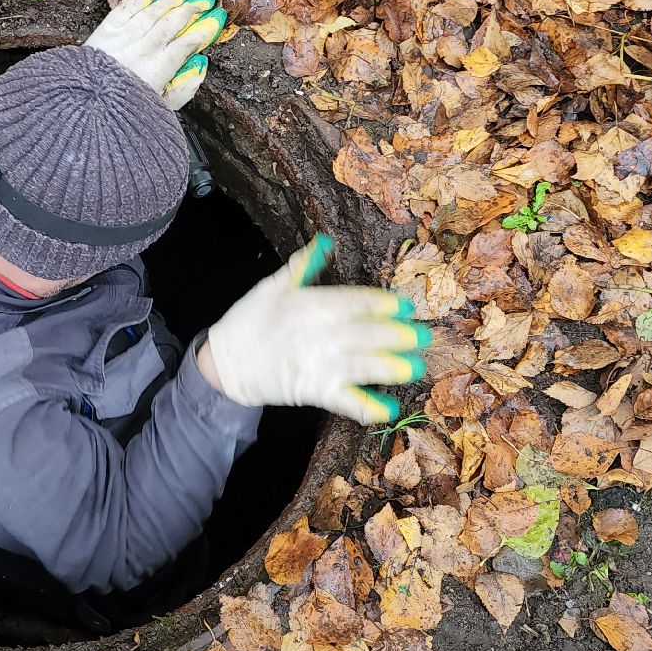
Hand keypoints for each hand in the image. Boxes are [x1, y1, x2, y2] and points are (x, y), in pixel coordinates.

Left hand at [83, 0, 227, 109]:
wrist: (86, 106)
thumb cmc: (125, 109)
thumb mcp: (162, 108)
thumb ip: (185, 87)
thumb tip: (200, 63)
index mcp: (158, 70)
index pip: (187, 42)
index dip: (205, 27)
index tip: (216, 17)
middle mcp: (142, 50)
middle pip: (172, 22)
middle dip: (192, 7)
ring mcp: (123, 38)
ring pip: (152, 12)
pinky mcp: (106, 30)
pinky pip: (126, 7)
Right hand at [200, 235, 431, 424]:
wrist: (225, 362)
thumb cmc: (249, 319)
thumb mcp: (273, 285)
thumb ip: (303, 264)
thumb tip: (326, 242)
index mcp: (313, 305)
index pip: (358, 302)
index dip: (386, 304)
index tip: (407, 305)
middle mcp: (322, 335)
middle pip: (371, 333)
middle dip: (401, 335)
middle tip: (425, 336)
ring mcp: (321, 365)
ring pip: (366, 365)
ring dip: (394, 367)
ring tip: (417, 366)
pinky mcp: (316, 391)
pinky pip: (347, 401)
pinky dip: (369, 407)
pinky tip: (389, 409)